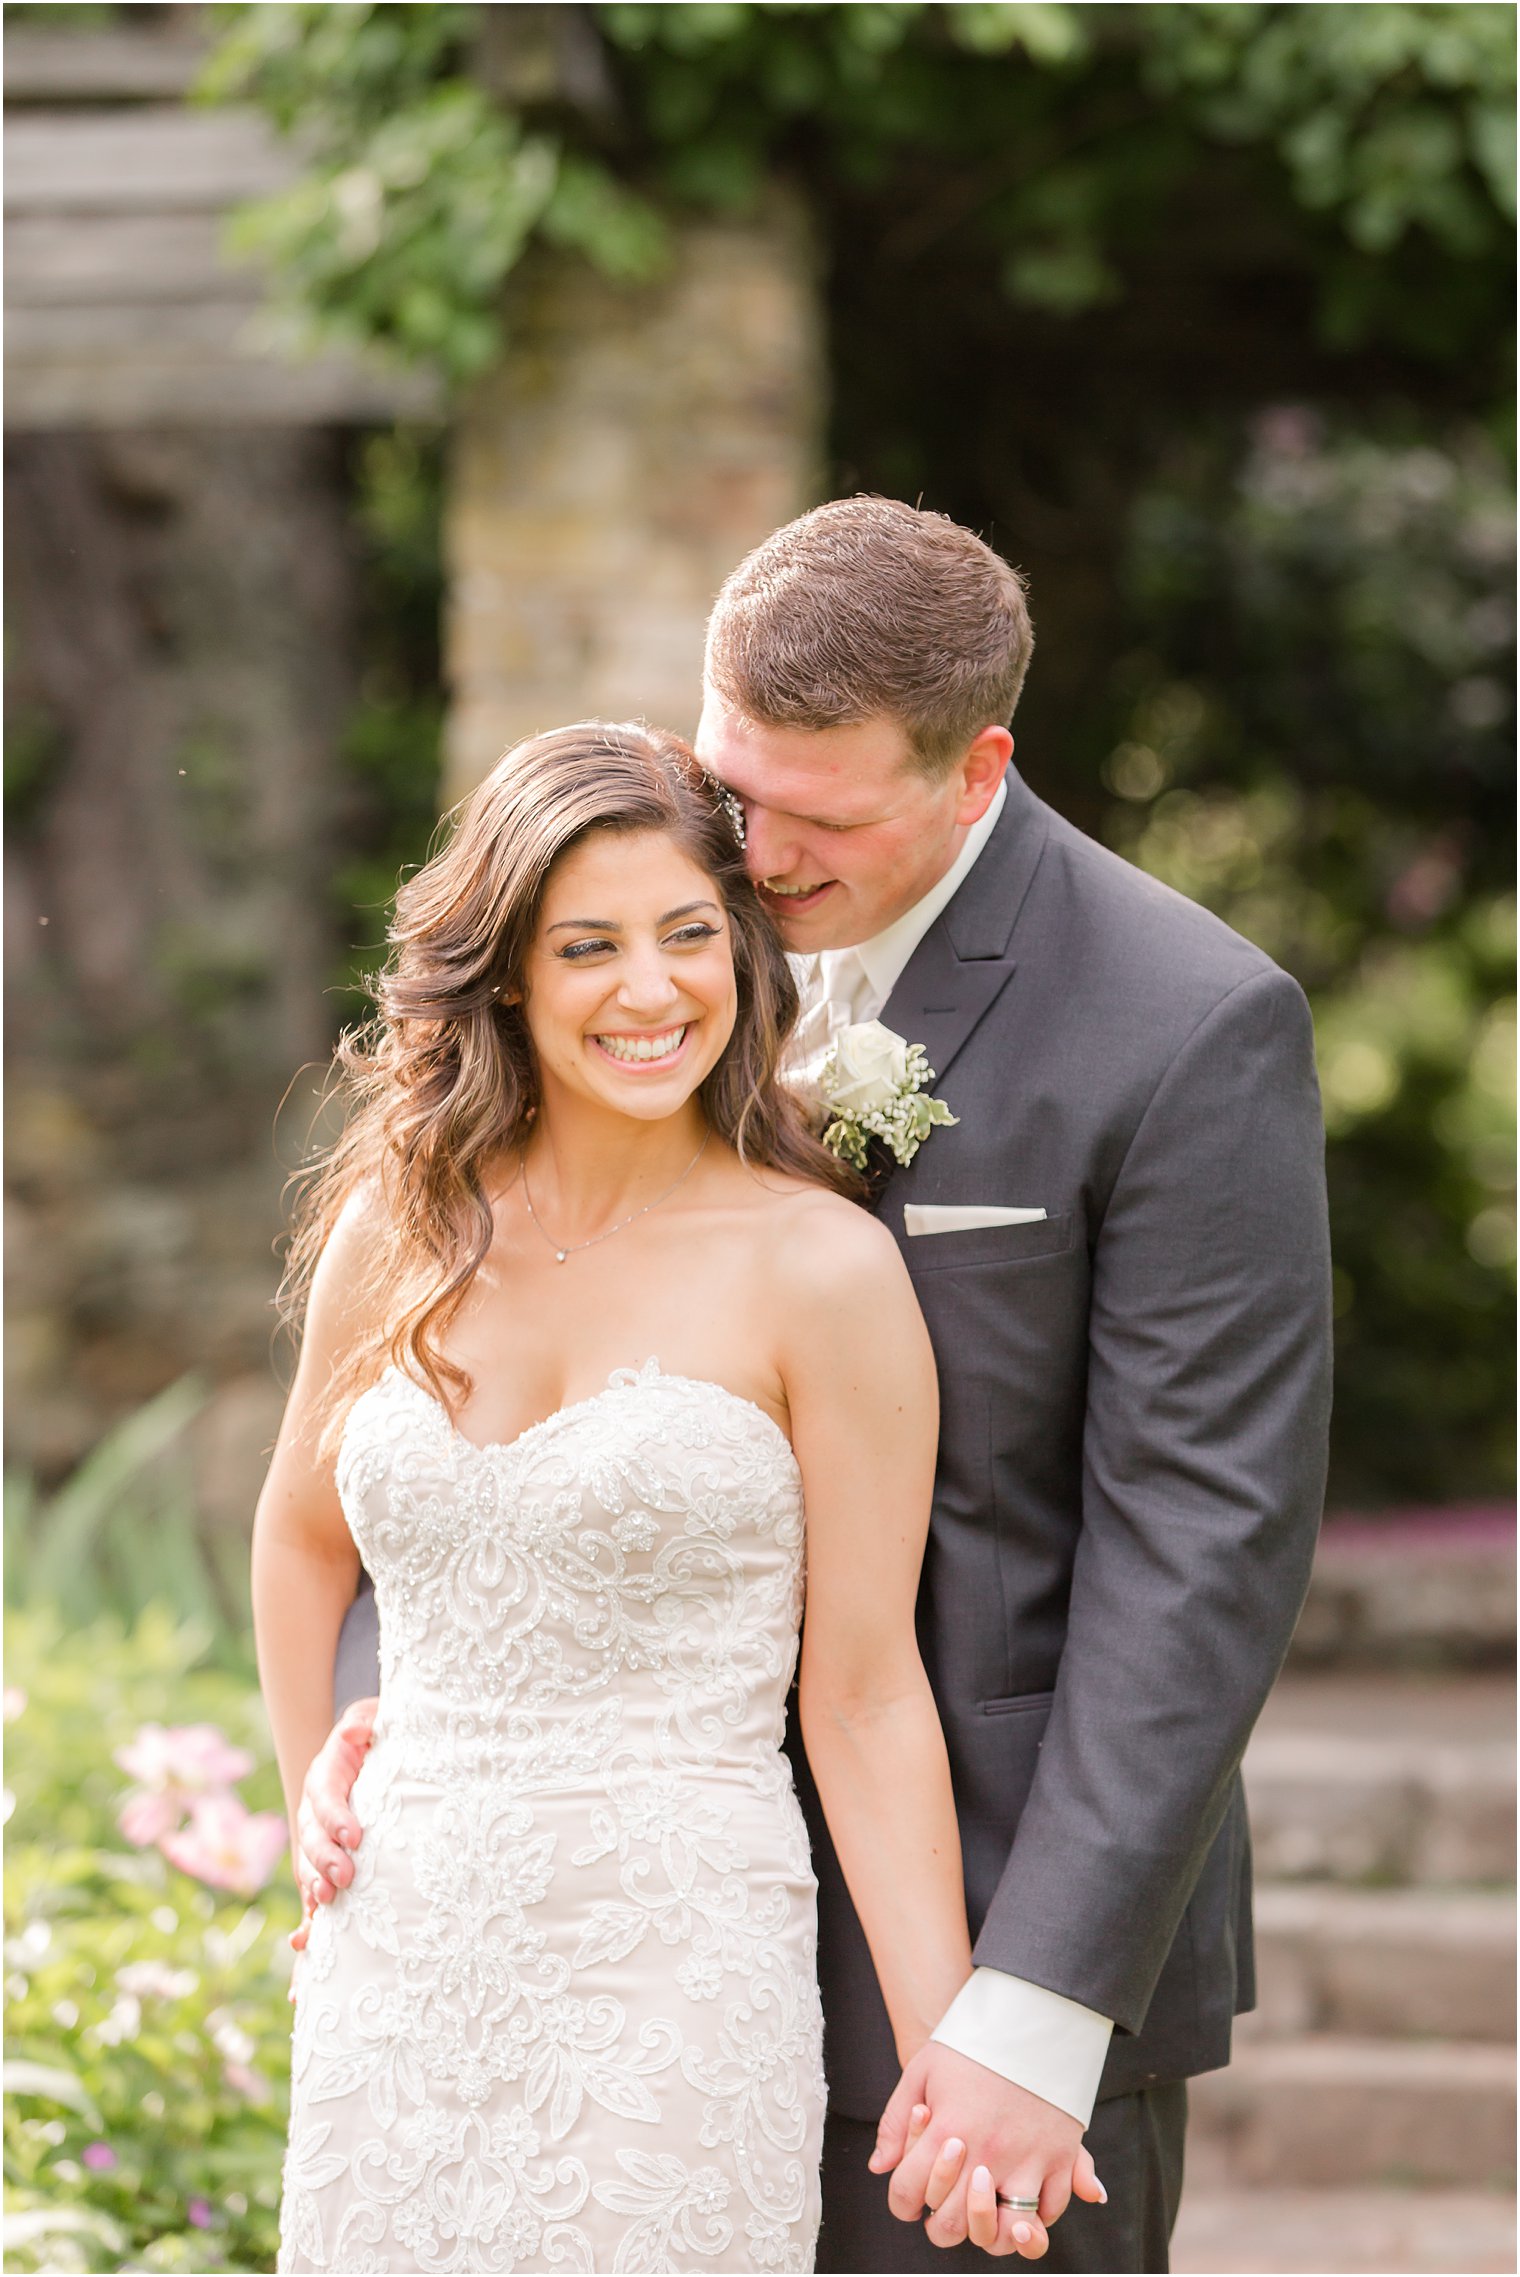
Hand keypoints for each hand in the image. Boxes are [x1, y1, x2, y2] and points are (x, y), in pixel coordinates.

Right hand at [286, 1696, 376, 1959]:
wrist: (369, 1753)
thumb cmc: (378, 1736)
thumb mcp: (374, 1721)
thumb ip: (366, 1723)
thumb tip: (357, 1731)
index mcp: (326, 1776)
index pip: (326, 1797)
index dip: (336, 1817)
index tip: (356, 1836)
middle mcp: (315, 1811)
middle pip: (312, 1837)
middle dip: (325, 1859)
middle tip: (345, 1877)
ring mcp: (317, 1840)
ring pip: (307, 1866)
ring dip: (314, 1886)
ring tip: (326, 1903)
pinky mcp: (324, 1864)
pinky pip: (311, 1893)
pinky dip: (306, 1921)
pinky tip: (303, 1944)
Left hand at [872, 2042, 1104, 2256]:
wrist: (1029, 2018)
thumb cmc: (970, 2045)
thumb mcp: (922, 2069)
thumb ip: (895, 2122)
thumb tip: (879, 2167)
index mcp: (948, 2128)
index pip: (909, 2193)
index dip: (902, 2202)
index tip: (910, 2197)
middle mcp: (987, 2151)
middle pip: (953, 2223)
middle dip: (940, 2223)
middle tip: (943, 2208)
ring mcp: (1027, 2158)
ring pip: (1002, 2230)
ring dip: (986, 2229)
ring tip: (980, 2210)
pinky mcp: (1061, 2156)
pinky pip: (1049, 2211)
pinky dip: (1033, 2218)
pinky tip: (1016, 2200)